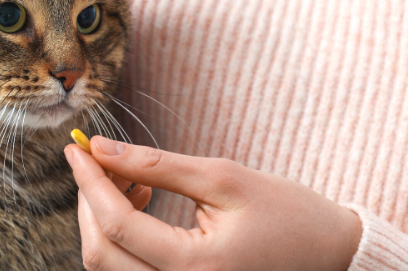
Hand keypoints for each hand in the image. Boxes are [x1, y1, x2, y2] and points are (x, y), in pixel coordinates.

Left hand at [65, 137, 361, 270]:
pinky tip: (143, 204)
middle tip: (100, 161)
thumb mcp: (224, 179)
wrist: (330, 255)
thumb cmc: (287, 213)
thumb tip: (102, 150)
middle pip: (102, 255)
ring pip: (110, 268)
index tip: (77, 148)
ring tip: (132, 180)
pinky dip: (123, 239)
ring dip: (104, 221)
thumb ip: (159, 166)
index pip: (119, 226)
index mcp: (196, 268)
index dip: (90, 182)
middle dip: (90, 202)